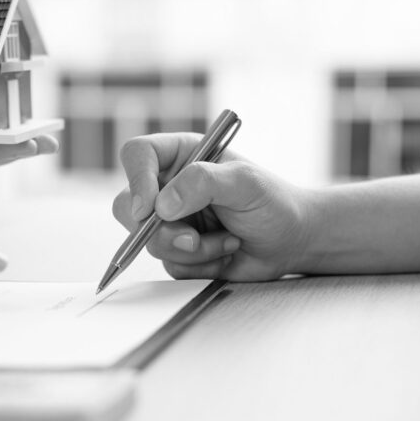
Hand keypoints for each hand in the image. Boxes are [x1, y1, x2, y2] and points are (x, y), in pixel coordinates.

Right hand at [112, 133, 311, 280]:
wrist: (291, 240)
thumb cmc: (273, 201)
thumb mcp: (244, 183)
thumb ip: (202, 184)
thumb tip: (162, 205)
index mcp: (180, 156)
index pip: (137, 156)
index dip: (136, 180)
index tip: (149, 208)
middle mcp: (168, 186)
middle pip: (128, 205)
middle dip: (157, 229)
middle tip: (191, 238)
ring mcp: (169, 220)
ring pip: (148, 241)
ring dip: (191, 249)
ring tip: (227, 241)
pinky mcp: (176, 250)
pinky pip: (170, 264)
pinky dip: (200, 264)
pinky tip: (224, 253)